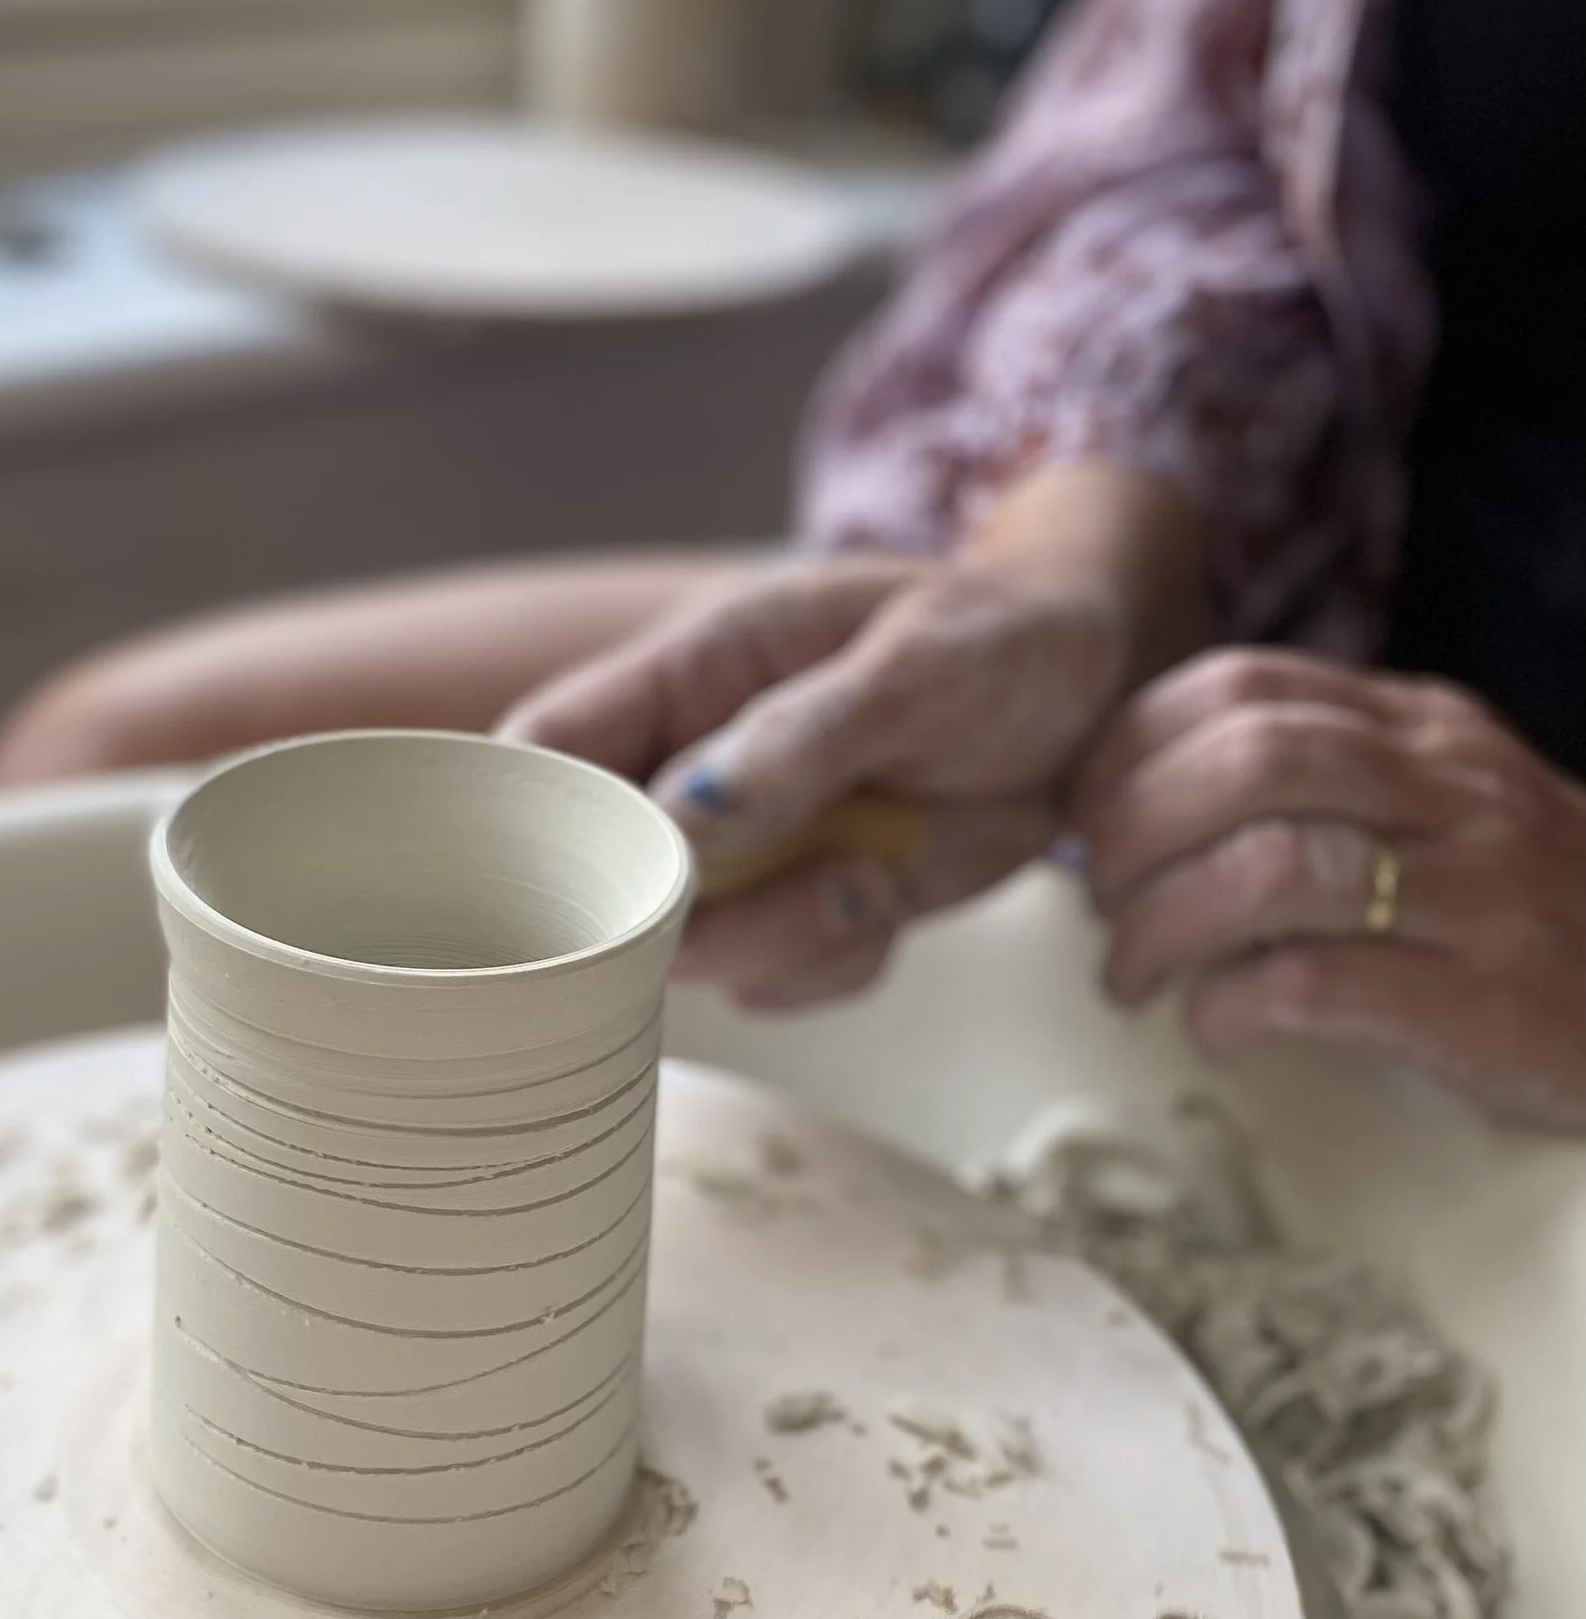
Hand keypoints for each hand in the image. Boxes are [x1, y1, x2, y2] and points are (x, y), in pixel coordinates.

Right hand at [502, 460, 1211, 1007]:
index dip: (524, 824)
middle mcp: (691, 772)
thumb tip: (684, 820)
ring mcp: (742, 851)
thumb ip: (796, 740)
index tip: (573, 883)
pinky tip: (896, 889)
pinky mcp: (799, 909)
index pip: (545, 753)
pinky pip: (774, 980)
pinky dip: (836, 963)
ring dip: (778, 943)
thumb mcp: (912, 667)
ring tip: (873, 871)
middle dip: (677, 920)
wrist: (1094, 692)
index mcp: (686, 678)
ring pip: (687, 950)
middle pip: (597, 880)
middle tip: (781, 891)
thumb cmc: (997, 638)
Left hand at [1071, 650, 1585, 1131]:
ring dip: (1163, 925)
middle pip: (1246, 762)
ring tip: (1134, 976)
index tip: (1084, 811)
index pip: (1243, 687)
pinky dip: (1231, 1005)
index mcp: (1421, 730)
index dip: (1132, 745)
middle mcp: (1449, 789)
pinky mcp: (1478, 999)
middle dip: (1132, 828)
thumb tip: (1136, 808)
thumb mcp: (1436, 808)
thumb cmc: (1522, 914)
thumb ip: (1316, 785)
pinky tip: (1214, 1026)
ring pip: (1272, 865)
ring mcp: (1472, 890)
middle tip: (1099, 900)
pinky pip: (1316, 981)